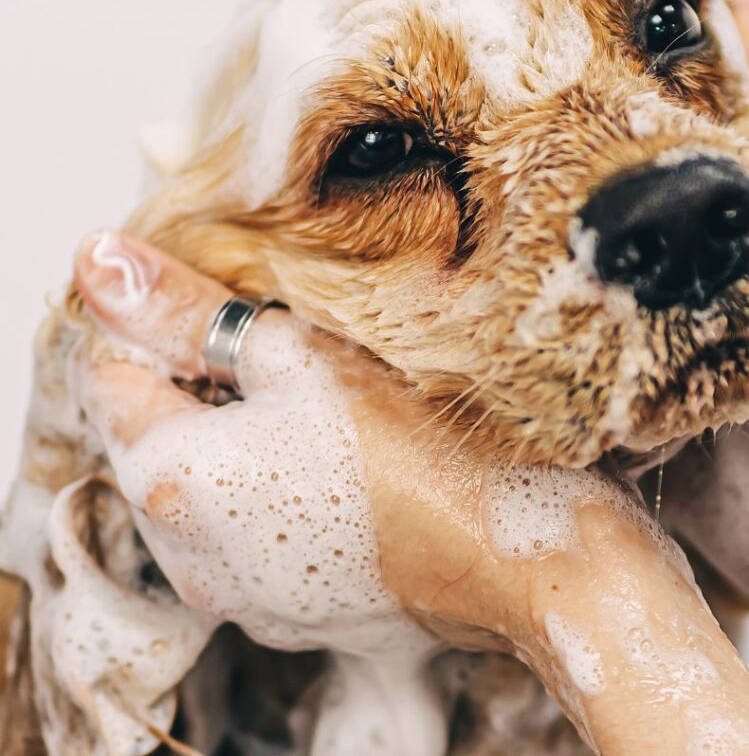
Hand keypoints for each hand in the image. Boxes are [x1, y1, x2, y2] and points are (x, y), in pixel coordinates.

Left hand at [72, 231, 748, 755]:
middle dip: (211, 378)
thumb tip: (102, 262)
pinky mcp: (291, 609)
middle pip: (163, 428)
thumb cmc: (427, 449)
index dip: (171, 322)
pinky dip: (281, 486)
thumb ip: (189, 310)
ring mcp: (241, 590)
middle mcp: (188, 551)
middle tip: (298, 346)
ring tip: (332, 402)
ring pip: (212, 479)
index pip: (114, 370)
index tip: (238, 304)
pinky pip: (255, 528)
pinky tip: (351, 460)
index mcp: (174, 479)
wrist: (523, 557)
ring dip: (250, 432)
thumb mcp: (302, 353)